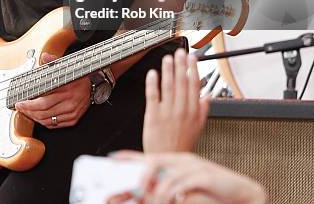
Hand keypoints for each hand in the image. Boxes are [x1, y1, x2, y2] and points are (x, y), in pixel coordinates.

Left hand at [15, 52, 90, 127]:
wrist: (92, 85)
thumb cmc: (77, 76)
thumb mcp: (65, 66)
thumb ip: (53, 61)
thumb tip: (44, 56)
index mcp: (66, 90)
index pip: (43, 102)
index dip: (29, 105)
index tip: (20, 103)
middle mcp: (69, 103)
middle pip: (44, 112)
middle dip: (29, 111)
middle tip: (21, 107)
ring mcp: (71, 113)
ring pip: (48, 120)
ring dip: (35, 117)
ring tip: (28, 111)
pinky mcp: (73, 119)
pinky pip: (55, 124)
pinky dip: (44, 122)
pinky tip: (38, 116)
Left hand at [107, 151, 266, 203]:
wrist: (242, 192)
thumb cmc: (213, 192)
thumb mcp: (187, 189)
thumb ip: (168, 189)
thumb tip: (147, 196)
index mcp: (176, 161)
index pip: (149, 156)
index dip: (129, 156)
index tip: (113, 159)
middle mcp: (182, 160)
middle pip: (154, 160)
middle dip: (141, 176)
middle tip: (134, 192)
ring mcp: (194, 166)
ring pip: (167, 175)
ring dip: (157, 193)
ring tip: (154, 203)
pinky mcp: (205, 176)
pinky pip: (184, 183)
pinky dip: (176, 193)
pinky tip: (175, 201)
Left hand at [142, 48, 209, 152]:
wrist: (166, 160)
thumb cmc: (181, 145)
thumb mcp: (198, 128)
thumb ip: (203, 111)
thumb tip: (208, 96)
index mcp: (193, 113)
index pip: (195, 86)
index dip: (193, 70)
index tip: (192, 58)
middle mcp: (181, 111)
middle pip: (182, 83)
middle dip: (181, 65)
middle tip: (180, 52)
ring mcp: (167, 113)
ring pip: (168, 87)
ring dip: (168, 71)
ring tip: (167, 58)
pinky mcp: (153, 116)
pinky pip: (153, 96)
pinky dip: (153, 84)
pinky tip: (153, 73)